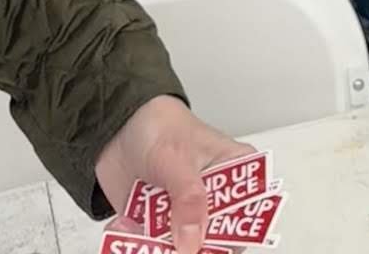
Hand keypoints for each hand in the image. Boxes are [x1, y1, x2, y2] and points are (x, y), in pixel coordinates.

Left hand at [95, 97, 242, 253]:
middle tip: (171, 245)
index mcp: (236, 173)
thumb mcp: (176, 159)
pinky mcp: (164, 230)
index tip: (204, 244)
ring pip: (186, 251)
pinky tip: (128, 227)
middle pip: (219, 244)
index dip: (232, 239)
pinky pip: (157, 250)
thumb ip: (188, 200)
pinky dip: (141, 246)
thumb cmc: (159, 128)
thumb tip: (192, 243)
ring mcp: (189, 218)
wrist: (119, 126)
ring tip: (140, 230)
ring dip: (161, 249)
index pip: (249, 218)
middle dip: (191, 249)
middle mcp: (217, 201)